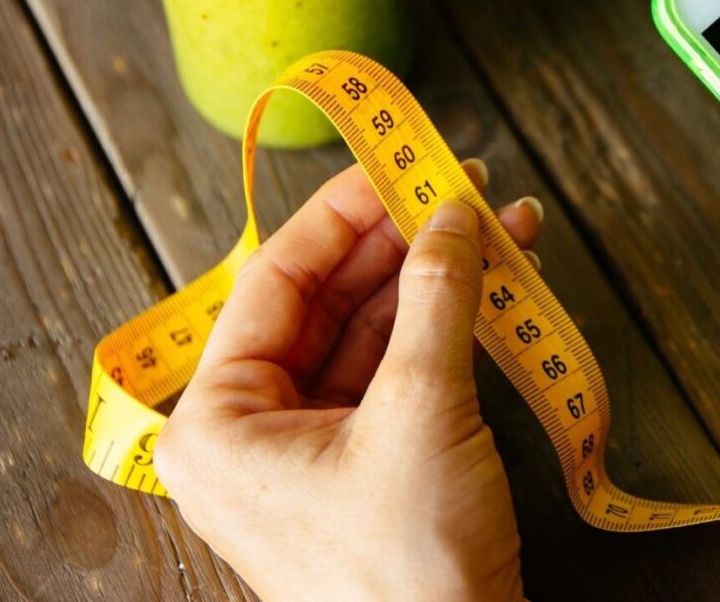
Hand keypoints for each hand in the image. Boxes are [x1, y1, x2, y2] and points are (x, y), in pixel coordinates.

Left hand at [155, 158, 543, 600]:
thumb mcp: (423, 411)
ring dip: (437, 278)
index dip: (344, 211)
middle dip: (403, 240)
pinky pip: (399, 371)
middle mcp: (252, 432)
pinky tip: (495, 283)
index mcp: (219, 421)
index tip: (399, 158)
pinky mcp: (368, 465)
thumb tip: (455, 213)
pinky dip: (446, 327)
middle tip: (460, 186)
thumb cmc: (409, 567)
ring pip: (371, 330)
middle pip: (327, 298)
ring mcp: (312, 451)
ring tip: (499, 225)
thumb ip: (438, 297)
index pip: (276, 279)